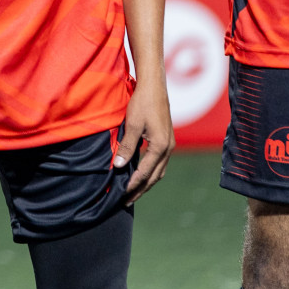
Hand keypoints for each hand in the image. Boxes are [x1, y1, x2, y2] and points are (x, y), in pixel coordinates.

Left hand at [117, 78, 172, 204]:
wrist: (154, 87)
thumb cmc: (142, 103)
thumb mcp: (132, 125)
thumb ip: (126, 147)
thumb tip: (118, 167)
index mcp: (160, 147)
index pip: (145, 173)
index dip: (133, 185)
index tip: (122, 195)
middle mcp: (168, 149)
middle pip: (154, 177)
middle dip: (141, 189)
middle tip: (127, 201)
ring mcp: (169, 145)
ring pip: (159, 171)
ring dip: (146, 183)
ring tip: (133, 192)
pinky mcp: (167, 140)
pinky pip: (160, 163)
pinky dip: (150, 172)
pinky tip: (141, 174)